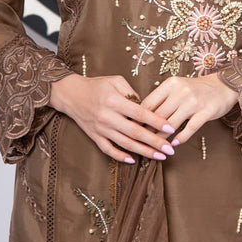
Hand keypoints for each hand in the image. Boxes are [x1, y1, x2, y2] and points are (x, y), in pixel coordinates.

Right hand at [49, 73, 176, 162]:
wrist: (71, 94)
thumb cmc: (96, 85)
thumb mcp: (115, 81)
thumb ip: (132, 93)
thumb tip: (146, 108)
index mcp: (114, 100)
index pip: (140, 113)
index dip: (156, 122)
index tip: (170, 128)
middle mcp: (107, 116)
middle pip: (135, 132)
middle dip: (154, 142)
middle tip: (170, 150)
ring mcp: (100, 129)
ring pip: (125, 144)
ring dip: (144, 152)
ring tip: (159, 157)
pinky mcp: (94, 136)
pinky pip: (108, 150)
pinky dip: (120, 157)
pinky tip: (133, 160)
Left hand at [138, 73, 239, 145]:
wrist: (223, 86)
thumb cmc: (196, 89)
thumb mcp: (177, 87)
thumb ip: (162, 98)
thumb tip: (142, 115)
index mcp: (171, 84)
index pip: (149, 102)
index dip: (139, 117)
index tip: (132, 128)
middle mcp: (181, 91)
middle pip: (158, 115)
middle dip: (148, 130)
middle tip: (140, 142)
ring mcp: (194, 101)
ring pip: (171, 124)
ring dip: (161, 138)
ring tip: (155, 146)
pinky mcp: (206, 111)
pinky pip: (189, 129)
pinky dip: (180, 138)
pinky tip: (173, 144)